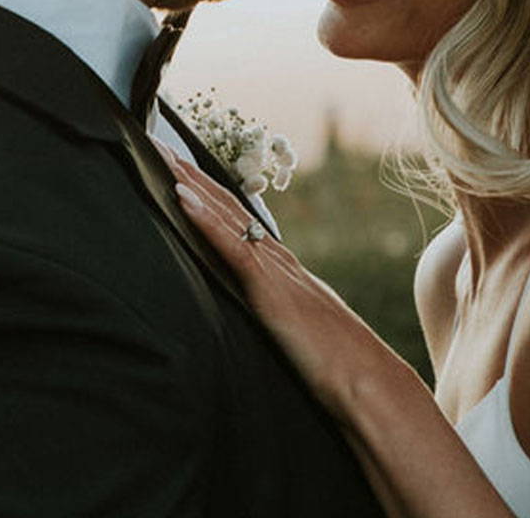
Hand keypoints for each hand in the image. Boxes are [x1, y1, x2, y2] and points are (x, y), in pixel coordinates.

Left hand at [163, 147, 404, 415]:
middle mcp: (280, 262)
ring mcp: (277, 272)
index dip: (210, 196)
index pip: (240, 224)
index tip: (182, 170)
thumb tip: (267, 320)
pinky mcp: (271, 291)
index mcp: (285, 272)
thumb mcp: (302, 336)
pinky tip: (182, 198)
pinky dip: (206, 220)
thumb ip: (281, 320)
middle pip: (229, 209)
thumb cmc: (340, 369)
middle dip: (193, 177)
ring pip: (227, 217)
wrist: (370, 383)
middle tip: (159, 146)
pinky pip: (233, 247)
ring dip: (192, 185)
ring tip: (161, 157)